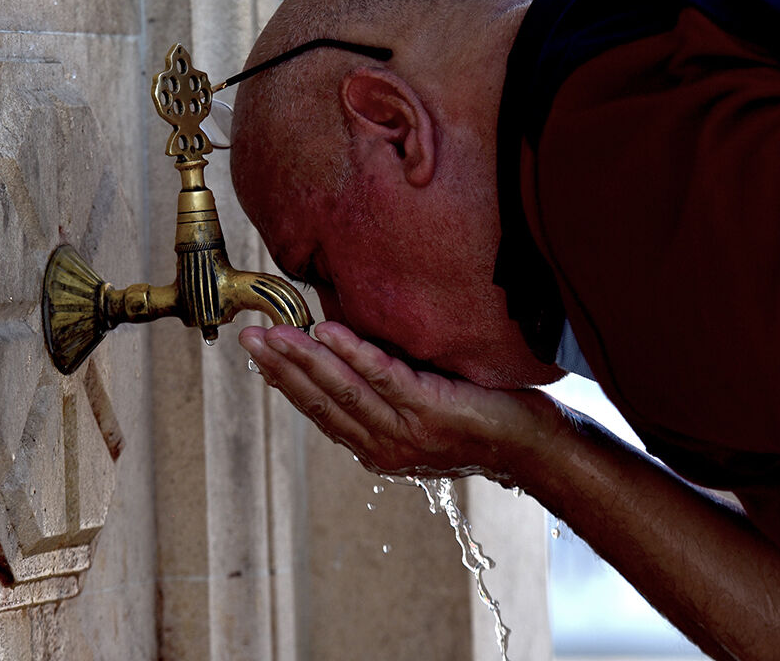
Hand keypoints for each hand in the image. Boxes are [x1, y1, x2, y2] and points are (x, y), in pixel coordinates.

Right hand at [239, 321, 562, 480]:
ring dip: (304, 359)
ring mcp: (407, 432)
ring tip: (275, 332)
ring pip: (343, 391)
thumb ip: (381, 394)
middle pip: (319, 402)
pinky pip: (384, 378)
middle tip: (248, 337)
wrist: (531, 445)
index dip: (284, 382)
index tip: (257, 355)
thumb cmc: (477, 418)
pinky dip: (353, 355)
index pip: (318, 412)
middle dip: (280, 368)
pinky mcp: (432, 411)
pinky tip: (328, 331)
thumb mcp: (418, 410)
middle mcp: (384, 447)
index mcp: (375, 448)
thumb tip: (345, 355)